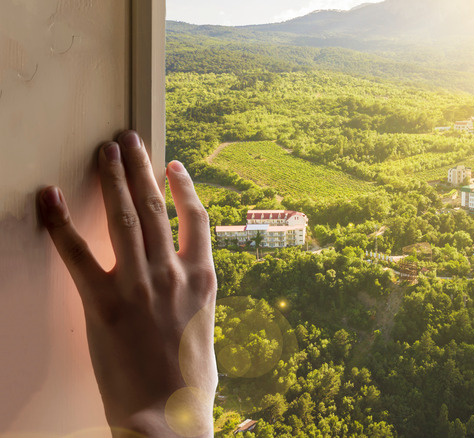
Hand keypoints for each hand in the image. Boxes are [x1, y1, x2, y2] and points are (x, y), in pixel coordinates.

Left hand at [38, 131, 216, 436]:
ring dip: (113, 179)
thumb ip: (195, 302)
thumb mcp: (205, 332)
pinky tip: (49, 197)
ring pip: (125, 218)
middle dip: (141, 169)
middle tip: (129, 140)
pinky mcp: (104, 303)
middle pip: (156, 208)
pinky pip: (77, 254)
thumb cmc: (190, 383)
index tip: (174, 168)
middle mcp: (173, 274)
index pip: (197, 221)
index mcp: (203, 281)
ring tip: (106, 151)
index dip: (185, 189)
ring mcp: (139, 285)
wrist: (168, 416)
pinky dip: (60, 223)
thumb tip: (188, 291)